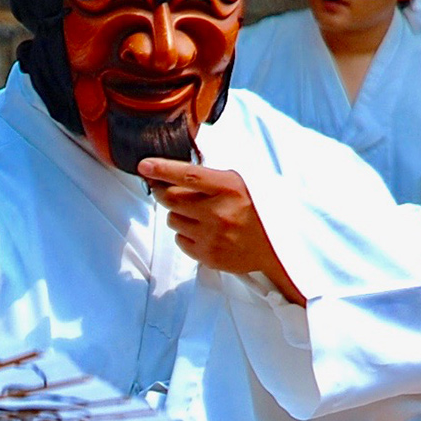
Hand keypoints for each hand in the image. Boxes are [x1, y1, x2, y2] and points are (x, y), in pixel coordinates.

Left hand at [138, 157, 305, 305]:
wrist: (276, 246)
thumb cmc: (254, 208)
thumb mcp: (240, 183)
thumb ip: (209, 178)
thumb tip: (169, 172)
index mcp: (229, 188)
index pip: (188, 175)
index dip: (162, 169)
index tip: (143, 165)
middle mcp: (219, 212)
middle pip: (171, 199)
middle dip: (163, 192)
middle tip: (165, 189)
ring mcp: (212, 236)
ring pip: (172, 220)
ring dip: (178, 215)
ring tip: (199, 215)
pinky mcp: (208, 256)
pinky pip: (179, 240)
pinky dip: (185, 234)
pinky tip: (203, 232)